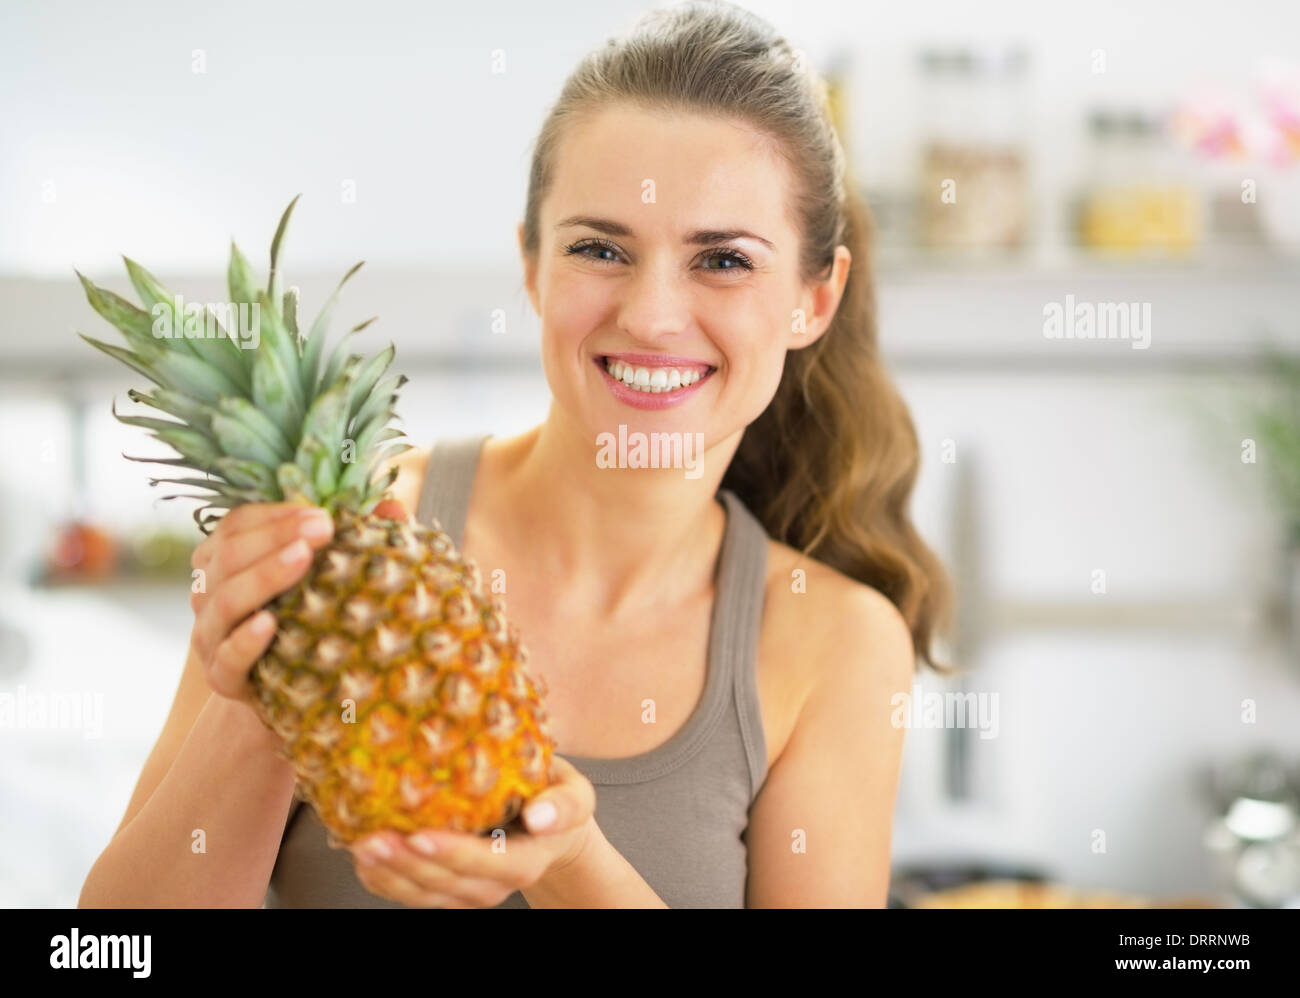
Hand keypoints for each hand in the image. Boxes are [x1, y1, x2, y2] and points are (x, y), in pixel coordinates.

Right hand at [187, 498, 409, 705]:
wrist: (289, 689)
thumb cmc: (308, 619)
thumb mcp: (324, 577)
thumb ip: (353, 538)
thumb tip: (394, 506)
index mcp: (224, 560)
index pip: (237, 525)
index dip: (276, 516)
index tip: (323, 515)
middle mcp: (208, 593)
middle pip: (229, 555)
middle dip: (277, 537)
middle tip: (323, 529)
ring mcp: (210, 636)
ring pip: (225, 600)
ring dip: (264, 576)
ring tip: (303, 558)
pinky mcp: (221, 676)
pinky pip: (227, 656)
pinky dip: (246, 639)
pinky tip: (270, 623)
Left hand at [349, 755, 596, 907]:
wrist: (548, 825)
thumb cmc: (555, 797)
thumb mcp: (576, 793)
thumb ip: (565, 804)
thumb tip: (540, 816)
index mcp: (526, 860)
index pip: (488, 862)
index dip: (452, 853)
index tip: (419, 836)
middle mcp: (497, 884)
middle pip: (447, 883)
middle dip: (406, 864)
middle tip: (370, 838)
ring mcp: (472, 892)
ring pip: (425, 894)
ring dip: (388, 874)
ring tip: (358, 847)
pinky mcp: (451, 890)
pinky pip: (414, 894)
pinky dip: (385, 881)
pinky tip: (363, 860)